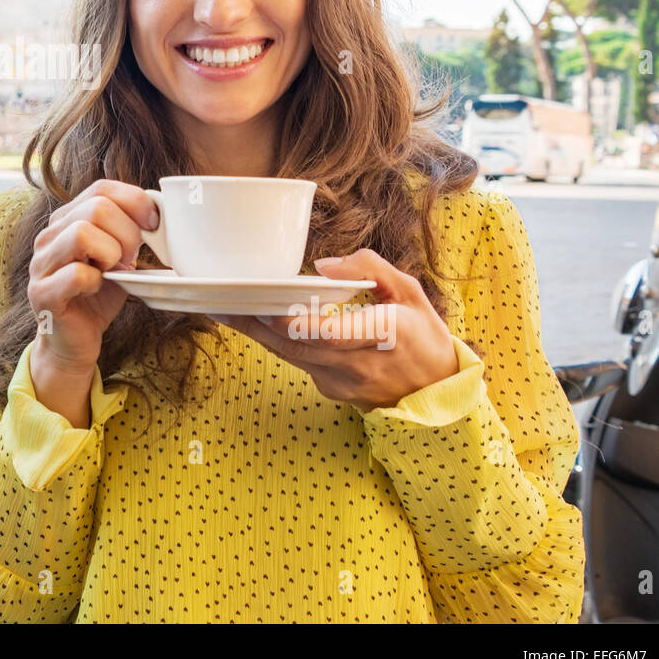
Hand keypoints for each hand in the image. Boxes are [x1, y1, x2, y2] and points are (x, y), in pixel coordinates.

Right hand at [27, 178, 159, 375]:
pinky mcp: (42, 293)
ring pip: (82, 233)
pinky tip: (95, 289)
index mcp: (67, 219)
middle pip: (96, 208)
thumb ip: (129, 231)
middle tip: (129, 258)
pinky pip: (76, 274)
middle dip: (126, 233)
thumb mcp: (119, 257)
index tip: (154, 222)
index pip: (101, 188)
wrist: (74, 342)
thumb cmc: (98, 296)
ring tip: (110, 272)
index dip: (134, 200)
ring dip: (110, 254)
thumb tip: (158, 212)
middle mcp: (49, 235)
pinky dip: (96, 282)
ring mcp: (41, 263)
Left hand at [207, 249, 459, 410]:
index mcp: (383, 335)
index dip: (295, 322)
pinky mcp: (330, 389)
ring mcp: (341, 382)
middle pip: (296, 344)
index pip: (331, 333)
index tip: (266, 304)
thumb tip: (324, 264)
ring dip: (255, 332)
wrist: (436, 394)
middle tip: (222, 299)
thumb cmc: (423, 336)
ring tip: (223, 308)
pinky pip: (296, 361)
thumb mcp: (410, 292)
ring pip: (289, 355)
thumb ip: (370, 270)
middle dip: (256, 322)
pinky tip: (252, 323)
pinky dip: (274, 342)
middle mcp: (358, 364)